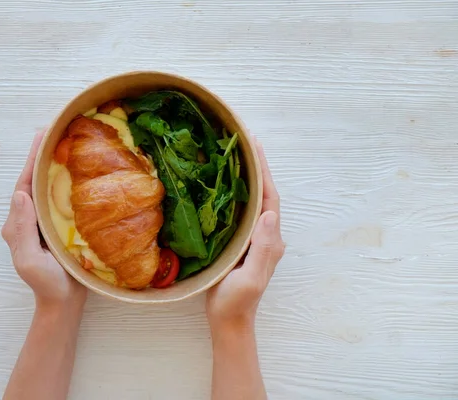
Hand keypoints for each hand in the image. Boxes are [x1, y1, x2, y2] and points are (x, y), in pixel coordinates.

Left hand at [1, 132, 86, 311]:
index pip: (25, 183)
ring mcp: (46, 220)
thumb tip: (20, 193)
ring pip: (50, 185)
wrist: (64, 303)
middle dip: (45, 153)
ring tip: (70, 141)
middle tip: (59, 127)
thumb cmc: (46, 283)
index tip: (43, 134)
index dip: (33, 157)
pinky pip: (64, 198)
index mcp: (20, 221)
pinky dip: (71, 181)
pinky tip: (83, 171)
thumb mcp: (29, 260)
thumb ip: (22, 229)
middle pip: (37, 178)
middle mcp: (31, 216)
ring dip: (58, 163)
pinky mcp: (62, 225)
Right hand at [206, 139, 284, 330]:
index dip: (263, 171)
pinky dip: (231, 193)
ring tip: (232, 153)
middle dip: (255, 166)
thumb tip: (269, 214)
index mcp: (270, 239)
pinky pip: (237, 211)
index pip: (269, 198)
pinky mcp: (238, 242)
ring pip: (250, 200)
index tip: (254, 145)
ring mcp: (251, 238)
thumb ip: (263, 248)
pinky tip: (218, 185)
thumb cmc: (238, 301)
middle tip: (242, 139)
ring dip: (244, 176)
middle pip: (262, 193)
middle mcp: (264, 234)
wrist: (228, 320)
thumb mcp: (252, 278)